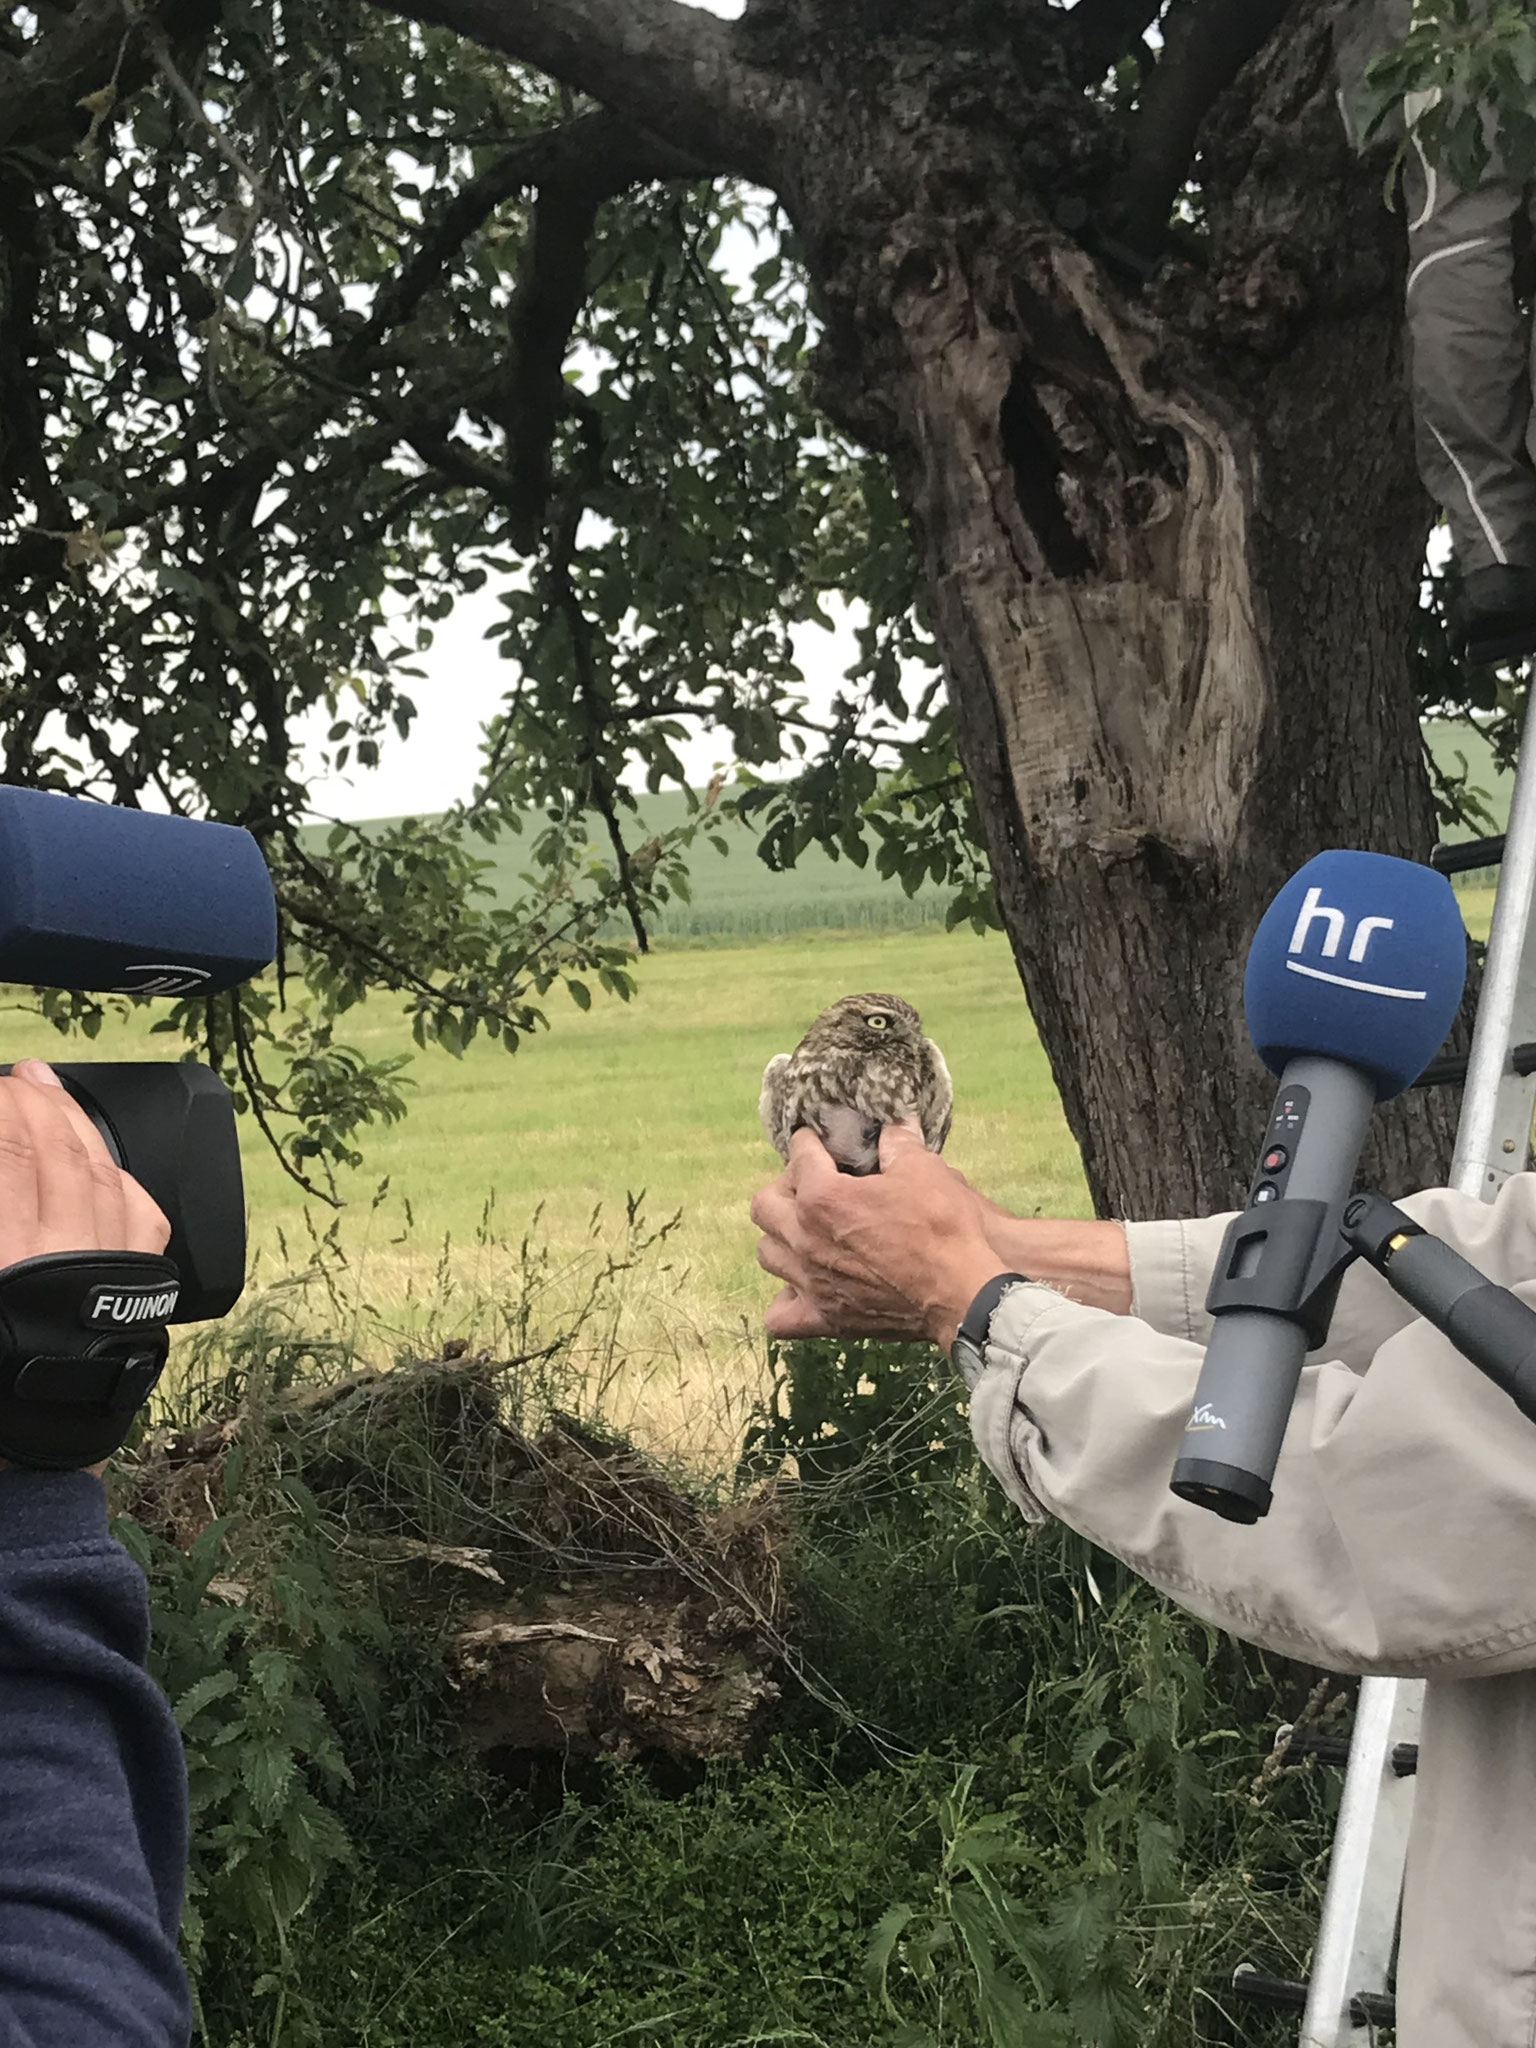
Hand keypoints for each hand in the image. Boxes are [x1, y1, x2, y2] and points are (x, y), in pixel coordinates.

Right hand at [0, 1062, 170, 1476]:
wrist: (24, 1467)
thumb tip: (5, 1197)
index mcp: (3, 1248)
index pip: (3, 1148)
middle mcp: (57, 1246)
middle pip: (46, 1147)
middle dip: (30, 1104)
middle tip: (16, 1080)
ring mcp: (107, 1262)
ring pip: (96, 1170)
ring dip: (72, 1126)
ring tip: (50, 1095)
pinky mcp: (138, 1285)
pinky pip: (136, 1211)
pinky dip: (116, 1176)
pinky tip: (102, 1160)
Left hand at [751, 1120, 1007, 1350]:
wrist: (963, 1293)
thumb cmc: (944, 1227)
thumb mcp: (924, 1169)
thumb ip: (899, 1142)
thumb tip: (896, 1122)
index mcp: (822, 1197)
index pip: (799, 1156)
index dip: (810, 1142)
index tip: (819, 1141)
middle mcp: (805, 1239)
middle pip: (765, 1205)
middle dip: (784, 1188)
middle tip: (812, 1185)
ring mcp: (811, 1282)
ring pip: (768, 1254)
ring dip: (782, 1237)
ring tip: (808, 1231)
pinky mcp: (826, 1318)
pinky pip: (780, 1316)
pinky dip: (787, 1300)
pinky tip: (806, 1286)